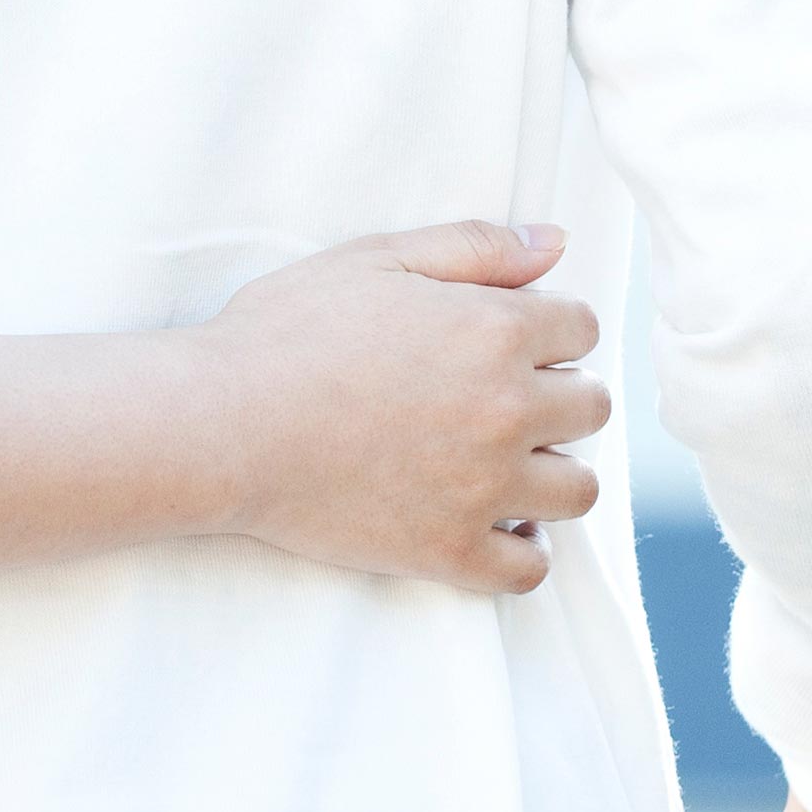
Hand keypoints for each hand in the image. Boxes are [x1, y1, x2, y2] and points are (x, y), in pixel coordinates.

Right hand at [202, 223, 609, 594]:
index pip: (582, 328)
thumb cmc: (285, 333)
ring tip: (504, 465)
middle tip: (498, 401)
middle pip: (591, 408)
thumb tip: (556, 242)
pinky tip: (495, 525)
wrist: (220, 424)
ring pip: (578, 491)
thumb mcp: (376, 260)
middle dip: (557, 398)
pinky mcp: (449, 550)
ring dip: (552, 474)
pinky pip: (530, 569)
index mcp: (495, 330)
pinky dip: (524, 549)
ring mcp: (483, 487)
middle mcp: (506, 409)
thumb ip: (474, 247)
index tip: (507, 342)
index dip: (547, 330)